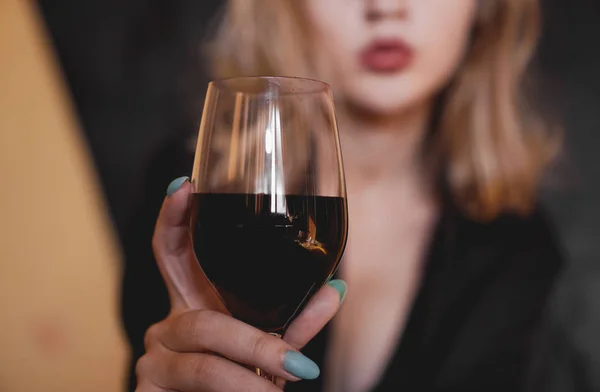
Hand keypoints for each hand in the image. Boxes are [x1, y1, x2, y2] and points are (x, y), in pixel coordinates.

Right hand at [135, 177, 346, 391]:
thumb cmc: (241, 378)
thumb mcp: (269, 346)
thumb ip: (297, 322)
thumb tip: (336, 288)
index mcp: (194, 302)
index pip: (173, 252)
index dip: (173, 219)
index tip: (183, 185)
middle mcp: (168, 324)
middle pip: (199, 319)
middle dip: (249, 340)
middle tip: (293, 364)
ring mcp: (153, 357)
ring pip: (204, 356)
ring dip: (252, 377)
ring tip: (287, 388)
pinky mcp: (146, 390)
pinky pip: (198, 382)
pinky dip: (239, 391)